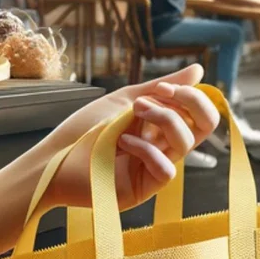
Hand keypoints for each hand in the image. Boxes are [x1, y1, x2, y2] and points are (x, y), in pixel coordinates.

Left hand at [39, 64, 220, 212]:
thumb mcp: (124, 100)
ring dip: (162, 119)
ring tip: (132, 113)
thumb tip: (199, 70)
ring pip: (186, 143)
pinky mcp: (144, 188)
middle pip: (206, 127)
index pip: (199, 113)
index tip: (162, 88)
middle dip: (191, 103)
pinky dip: (146, 150)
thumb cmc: (84, 130)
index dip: (192, 96)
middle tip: (161, 94)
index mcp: (162, 127)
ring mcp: (155, 168)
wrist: (53, 159)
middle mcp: (164, 147)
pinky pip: (167, 171)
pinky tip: (122, 144)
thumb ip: (160, 88)